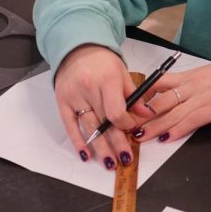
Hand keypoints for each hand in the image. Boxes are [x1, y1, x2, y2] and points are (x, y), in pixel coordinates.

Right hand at [54, 44, 154, 169]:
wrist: (77, 48)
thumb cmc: (102, 61)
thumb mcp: (122, 73)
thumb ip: (135, 95)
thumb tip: (148, 114)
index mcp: (106, 80)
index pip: (116, 111)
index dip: (126, 125)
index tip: (132, 131)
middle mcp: (88, 89)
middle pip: (104, 123)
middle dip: (116, 143)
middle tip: (125, 159)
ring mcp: (74, 97)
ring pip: (89, 128)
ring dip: (100, 148)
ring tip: (110, 163)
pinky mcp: (62, 102)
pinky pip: (70, 126)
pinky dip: (78, 141)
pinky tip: (86, 155)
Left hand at [132, 60, 210, 143]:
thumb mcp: (202, 74)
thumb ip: (185, 84)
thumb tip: (168, 94)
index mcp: (186, 77)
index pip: (157, 83)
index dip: (141, 96)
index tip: (129, 106)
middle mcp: (189, 87)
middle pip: (160, 102)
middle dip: (142, 116)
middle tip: (128, 126)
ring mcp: (200, 98)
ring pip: (171, 113)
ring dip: (154, 126)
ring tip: (141, 136)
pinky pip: (190, 121)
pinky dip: (177, 130)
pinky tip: (166, 137)